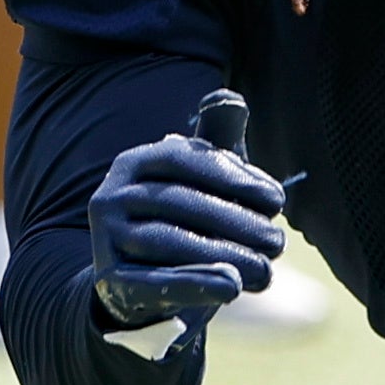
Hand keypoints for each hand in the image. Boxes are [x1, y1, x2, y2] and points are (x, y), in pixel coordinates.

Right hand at [89, 89, 288, 330]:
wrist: (140, 284)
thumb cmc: (183, 222)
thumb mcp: (201, 182)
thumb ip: (217, 143)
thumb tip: (231, 98)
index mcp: (134, 162)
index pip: (184, 160)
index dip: (234, 177)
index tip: (278, 200)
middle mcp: (111, 195)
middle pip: (179, 202)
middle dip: (236, 221)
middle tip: (278, 243)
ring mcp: (106, 240)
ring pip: (169, 242)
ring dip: (225, 254)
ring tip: (266, 270)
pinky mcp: (110, 283)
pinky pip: (154, 282)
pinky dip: (195, 284)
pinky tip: (231, 286)